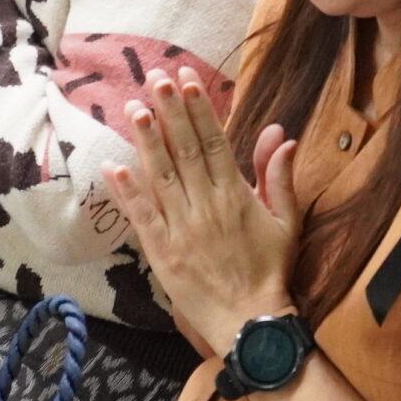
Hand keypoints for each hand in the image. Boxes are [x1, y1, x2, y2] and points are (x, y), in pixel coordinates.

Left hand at [103, 68, 299, 356]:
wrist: (250, 322)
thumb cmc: (271, 270)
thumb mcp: (287, 221)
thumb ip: (278, 176)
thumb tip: (281, 134)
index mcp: (236, 194)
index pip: (213, 141)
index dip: (198, 109)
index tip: (187, 80)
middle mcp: (206, 205)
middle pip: (184, 149)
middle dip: (169, 111)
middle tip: (155, 78)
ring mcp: (181, 228)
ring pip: (161, 176)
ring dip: (146, 141)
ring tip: (134, 108)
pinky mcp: (162, 252)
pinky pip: (142, 217)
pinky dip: (127, 192)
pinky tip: (113, 167)